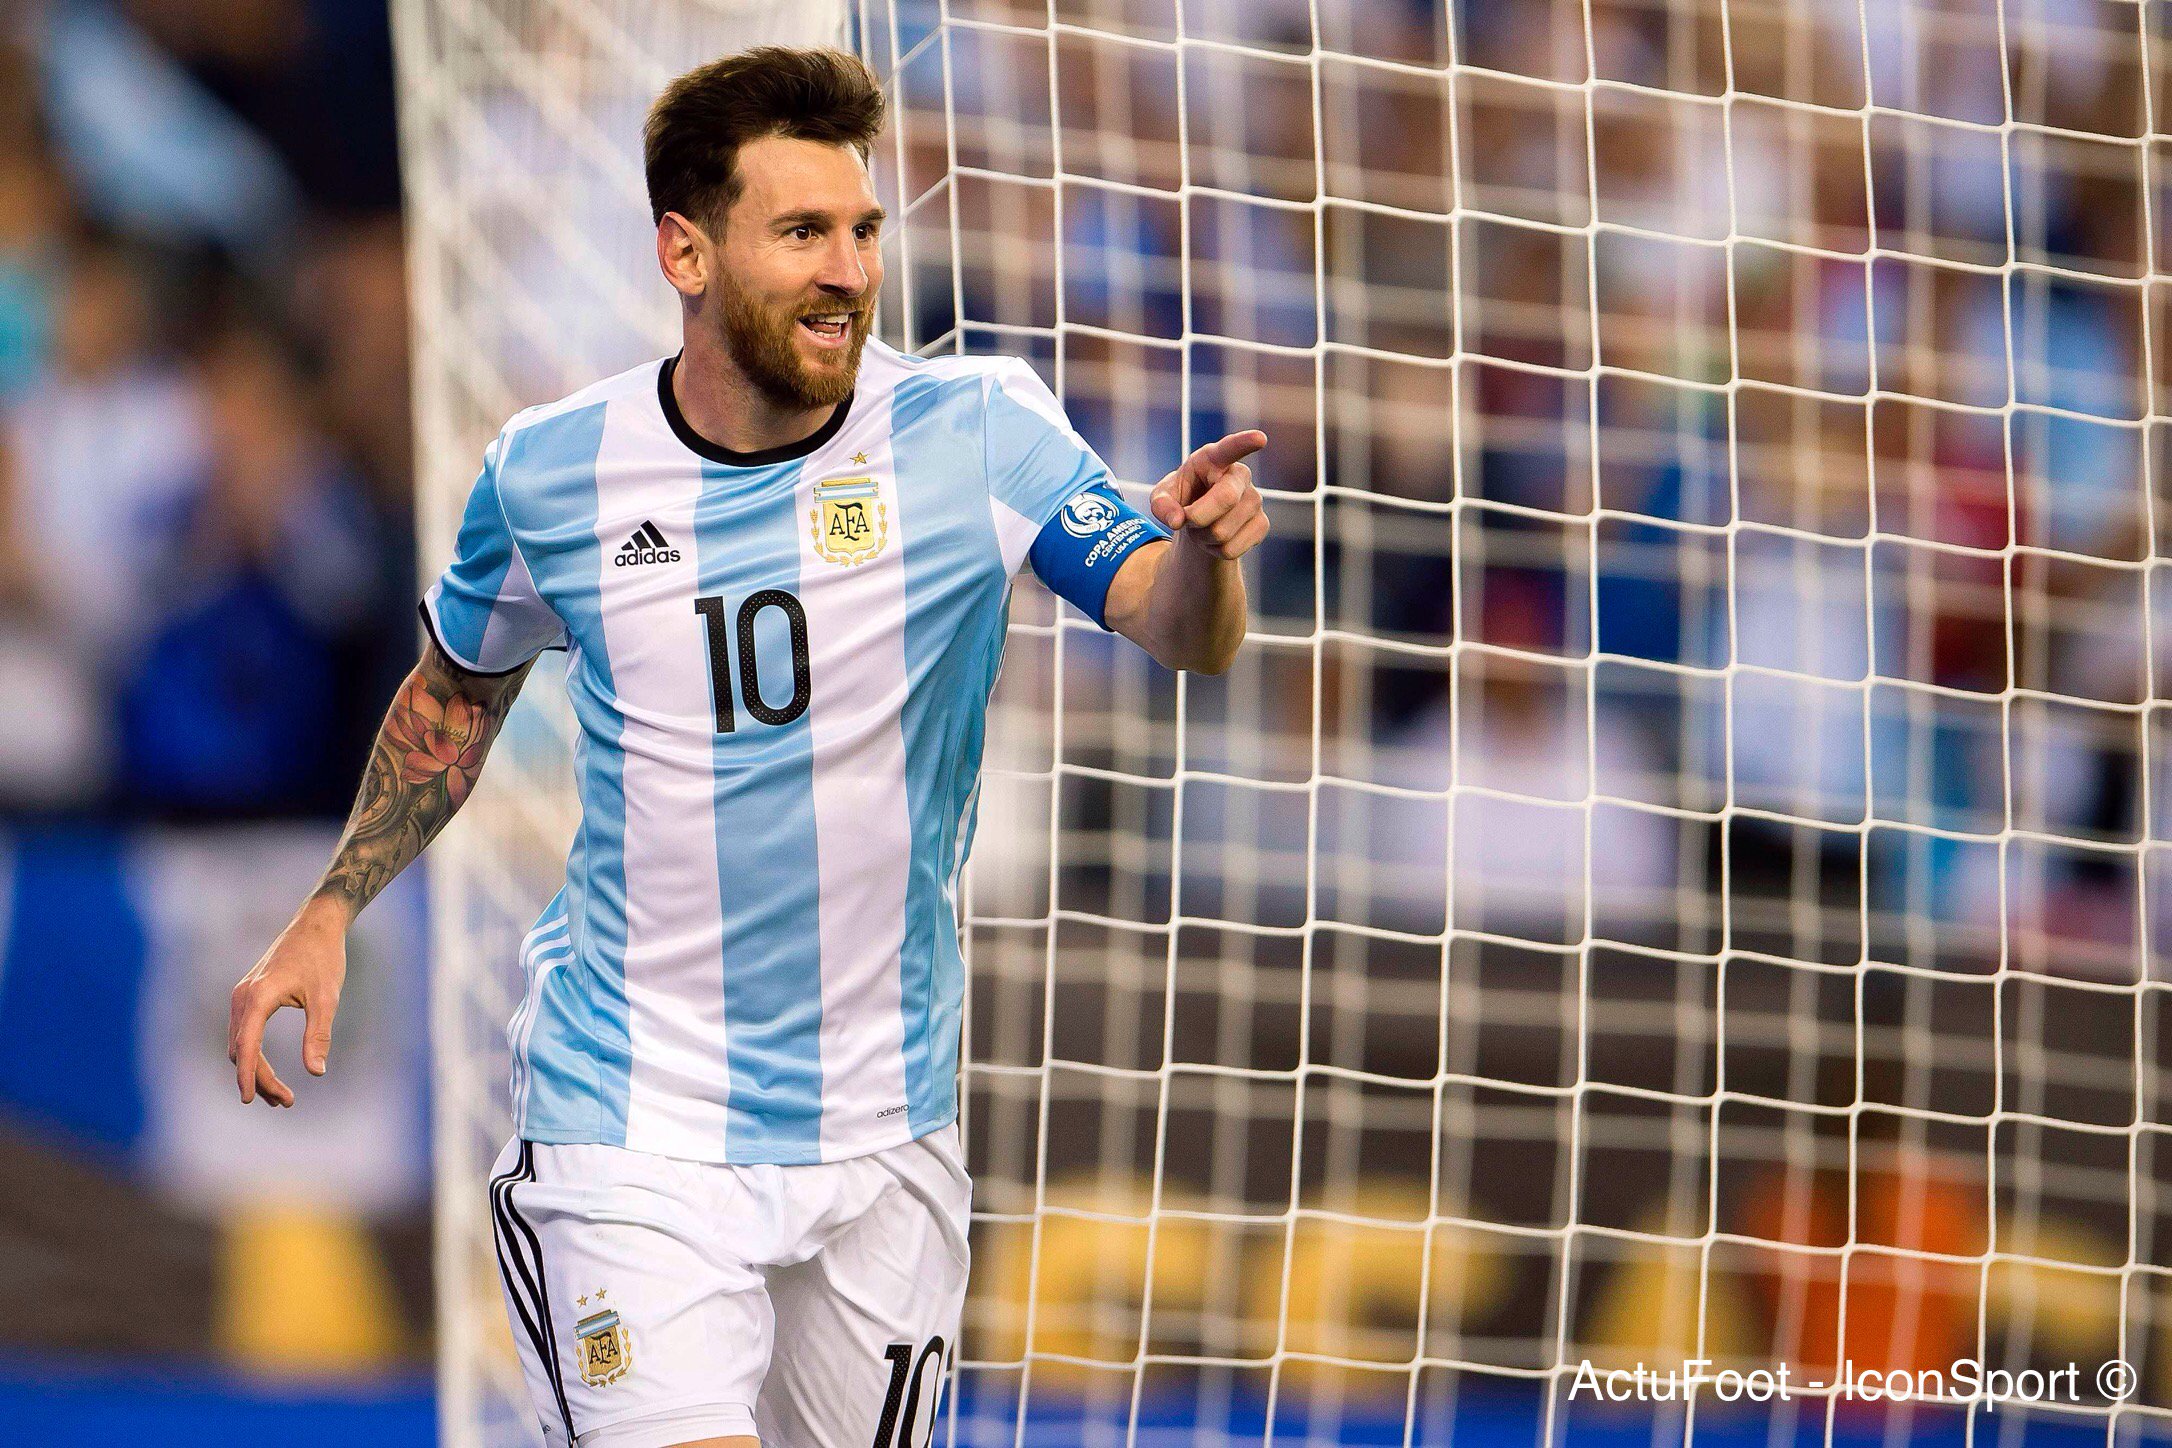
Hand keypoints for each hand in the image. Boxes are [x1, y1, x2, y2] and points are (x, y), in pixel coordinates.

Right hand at [228, 900, 347, 1107]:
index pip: (247, 1045)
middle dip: (260, 1079)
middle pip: (242, 1050)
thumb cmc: (324, 958)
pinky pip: (244, 1033)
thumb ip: (319, 1035)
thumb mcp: (327, 999)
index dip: (248, 1075)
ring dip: (256, 1070)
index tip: (249, 1100)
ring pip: (241, 1044)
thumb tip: (316, 1072)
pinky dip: (253, 1055)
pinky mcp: (249, 995)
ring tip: (280, 1097)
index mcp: (259, 996)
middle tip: (285, 1103)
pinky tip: (268, 1071)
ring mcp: (243, 995)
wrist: (317, 925)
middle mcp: (243, 996)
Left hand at [1149, 430, 1269, 561]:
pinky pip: (1231, 549)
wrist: (1201, 520)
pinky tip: (1216, 538)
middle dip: (1198, 517)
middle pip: (1225, 498)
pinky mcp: (1261, 524)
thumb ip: (1161, 505)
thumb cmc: (1182, 498)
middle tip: (1188, 519)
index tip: (1260, 438)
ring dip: (1202, 537)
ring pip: (1223, 531)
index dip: (1245, 443)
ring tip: (1202, 526)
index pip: (1230, 448)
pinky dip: (1215, 550)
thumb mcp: (1162, 497)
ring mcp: (1255, 500)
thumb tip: (1177, 520)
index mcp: (1214, 459)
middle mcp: (1240, 475)